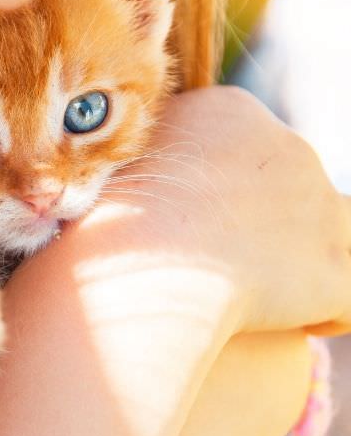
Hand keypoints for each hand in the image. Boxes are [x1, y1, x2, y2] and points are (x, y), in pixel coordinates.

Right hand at [90, 86, 350, 334]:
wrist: (136, 265)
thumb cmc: (108, 218)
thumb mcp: (114, 164)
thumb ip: (148, 160)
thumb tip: (150, 177)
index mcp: (231, 111)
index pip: (242, 150)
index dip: (219, 191)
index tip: (188, 222)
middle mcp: (286, 145)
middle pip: (282, 188)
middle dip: (258, 223)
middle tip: (205, 260)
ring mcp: (318, 202)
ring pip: (323, 234)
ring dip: (295, 262)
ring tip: (247, 292)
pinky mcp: (337, 265)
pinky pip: (344, 295)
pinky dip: (324, 311)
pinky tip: (289, 325)